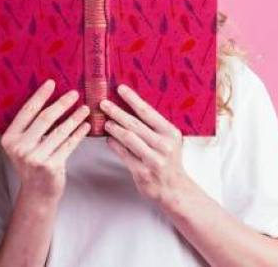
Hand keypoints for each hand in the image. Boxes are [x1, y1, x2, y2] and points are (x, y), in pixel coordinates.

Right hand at [0, 79, 90, 201]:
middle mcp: (20, 148)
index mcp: (9, 138)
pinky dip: (78, 134)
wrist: (37, 193)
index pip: (27, 112)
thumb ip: (30, 127)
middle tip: (74, 93)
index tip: (52, 83)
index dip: (40, 96)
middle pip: (44, 119)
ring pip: (59, 131)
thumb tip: (51, 99)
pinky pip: (68, 145)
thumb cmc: (32, 163)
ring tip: (85, 108)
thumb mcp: (23, 145)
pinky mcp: (50, 166)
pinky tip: (85, 125)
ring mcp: (35, 158)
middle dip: (61, 104)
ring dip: (74, 118)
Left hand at [101, 84, 193, 210]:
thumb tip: (129, 106)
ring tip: (105, 122)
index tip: (120, 89)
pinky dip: (114, 145)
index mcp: (170, 133)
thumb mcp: (168, 139)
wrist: (174, 188)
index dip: (132, 99)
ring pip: (128, 138)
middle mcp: (163, 145)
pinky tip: (109, 139)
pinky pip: (124, 154)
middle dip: (116, 112)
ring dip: (114, 128)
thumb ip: (152, 126)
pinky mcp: (142, 172)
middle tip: (103, 104)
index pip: (148, 112)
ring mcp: (153, 159)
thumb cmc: (168, 160)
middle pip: (134, 124)